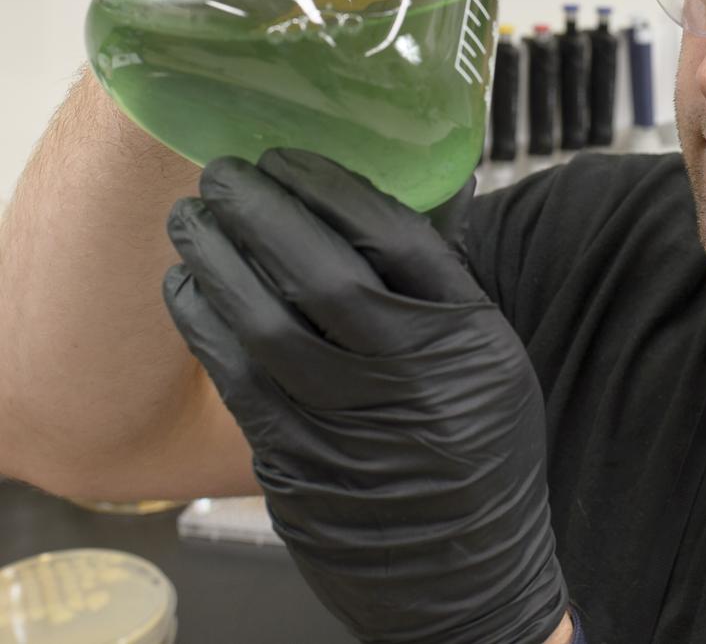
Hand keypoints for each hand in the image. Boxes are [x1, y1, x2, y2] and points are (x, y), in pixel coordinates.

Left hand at [163, 149, 567, 643]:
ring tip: (188, 220)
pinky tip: (184, 289)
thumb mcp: (491, 355)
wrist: (464, 573)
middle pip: (322, 275)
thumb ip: (445, 280)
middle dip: (261, 214)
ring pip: (263, 326)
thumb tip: (403, 188)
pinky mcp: (296, 466)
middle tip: (222, 174)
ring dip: (216, 263)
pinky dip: (202, 325)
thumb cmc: (481, 447)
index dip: (332, 190)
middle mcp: (407, 377)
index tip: (290, 160)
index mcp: (465, 337)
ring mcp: (347, 426)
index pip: (395, 240)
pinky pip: (235, 382)